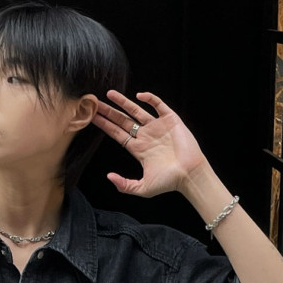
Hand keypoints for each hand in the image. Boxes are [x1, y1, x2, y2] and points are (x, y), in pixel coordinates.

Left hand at [91, 89, 208, 197]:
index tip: (92, 117)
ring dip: (123, 102)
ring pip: (137, 111)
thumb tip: (109, 177)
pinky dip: (150, 99)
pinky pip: (158, 106)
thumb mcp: (143, 188)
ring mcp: (157, 127)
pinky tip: (139, 96)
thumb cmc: (169, 182)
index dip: (105, 125)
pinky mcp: (170, 120)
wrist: (189, 174)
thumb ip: (125, 185)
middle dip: (109, 112)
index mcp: (138, 149)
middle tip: (94, 103)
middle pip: (123, 121)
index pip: (117, 134)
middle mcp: (146, 136)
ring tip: (109, 94)